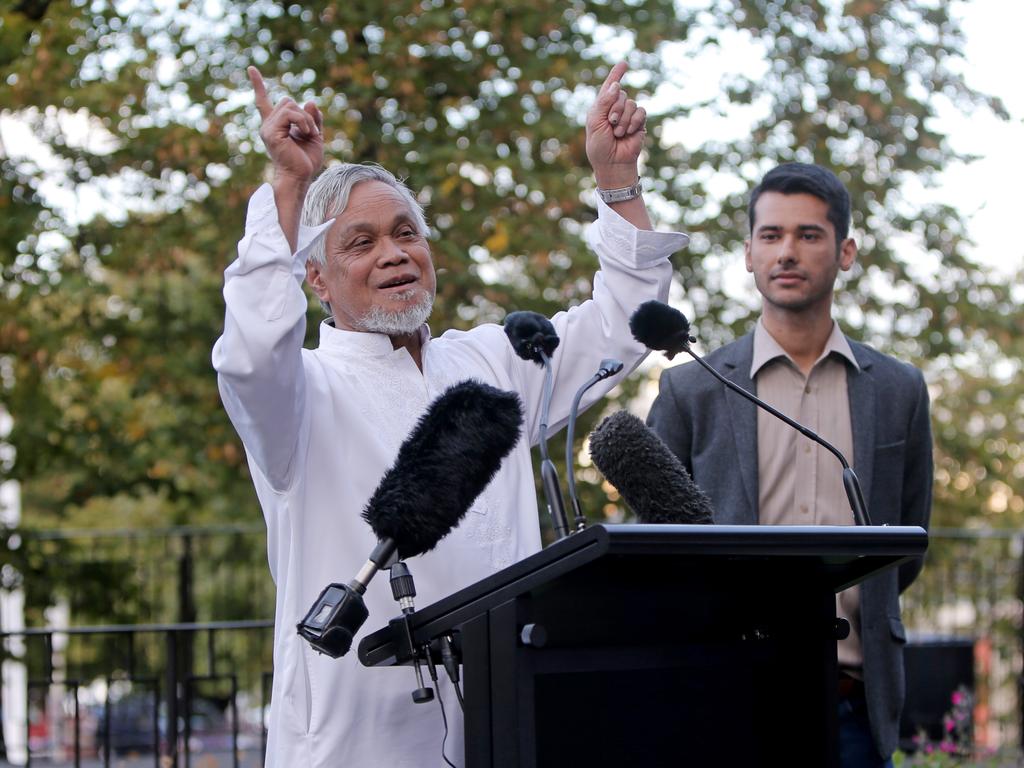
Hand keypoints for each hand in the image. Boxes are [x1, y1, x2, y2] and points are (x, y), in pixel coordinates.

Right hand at [249, 66, 323, 185]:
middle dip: (304, 114)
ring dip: (305, 119)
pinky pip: (290, 114)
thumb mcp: (315, 135)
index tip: (251, 69)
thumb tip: (310, 101)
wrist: (300, 177)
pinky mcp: (271, 133)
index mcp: (275, 125)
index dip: (258, 85)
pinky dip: (303, 122)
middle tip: (310, 132)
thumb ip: (313, 119)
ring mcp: (267, 128)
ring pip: (290, 105)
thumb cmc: (306, 161)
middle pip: (287, 101)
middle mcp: (268, 125)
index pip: (263, 101)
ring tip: (309, 134)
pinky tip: (305, 134)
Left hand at [585, 61, 646, 188]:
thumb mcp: (595, 122)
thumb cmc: (600, 145)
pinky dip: (634, 122)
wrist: (612, 163)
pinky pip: (641, 112)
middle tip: (611, 124)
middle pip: (621, 94)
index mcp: (602, 106)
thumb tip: (616, 85)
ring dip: (624, 119)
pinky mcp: (639, 123)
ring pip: (632, 104)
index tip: (623, 63)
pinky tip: (629, 133)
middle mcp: (616, 108)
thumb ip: (604, 102)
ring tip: (618, 133)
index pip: (610, 86)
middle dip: (615, 109)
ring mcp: (628, 115)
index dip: (616, 73)